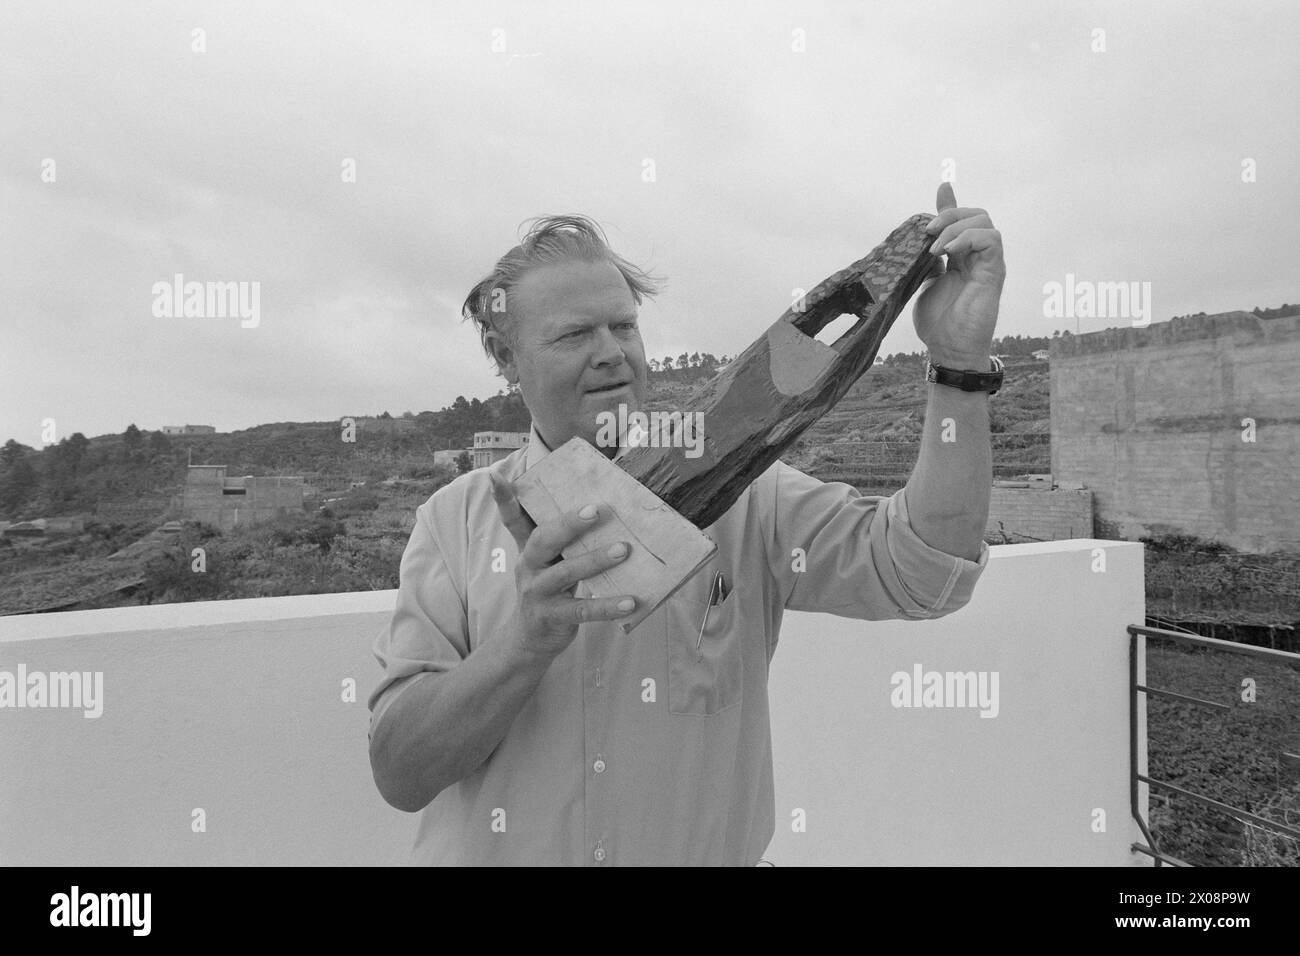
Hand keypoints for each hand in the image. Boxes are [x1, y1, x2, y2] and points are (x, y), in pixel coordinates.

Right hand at [490, 472, 636, 658]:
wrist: (531, 639)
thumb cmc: (549, 589)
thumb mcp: (548, 562)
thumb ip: (562, 538)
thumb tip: (598, 505)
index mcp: (529, 549)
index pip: (513, 519)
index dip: (503, 498)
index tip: (495, 475)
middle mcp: (528, 567)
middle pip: (543, 540)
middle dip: (568, 524)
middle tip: (596, 510)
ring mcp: (538, 593)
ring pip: (566, 572)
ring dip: (595, 560)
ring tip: (623, 550)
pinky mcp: (552, 617)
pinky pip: (582, 610)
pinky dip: (607, 606)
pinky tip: (630, 602)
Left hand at [913, 182, 1004, 368]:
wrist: (949, 349)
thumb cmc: (938, 324)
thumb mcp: (924, 283)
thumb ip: (926, 260)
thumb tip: (920, 239)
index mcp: (961, 258)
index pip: (961, 222)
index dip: (951, 203)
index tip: (942, 187)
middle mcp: (977, 257)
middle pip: (975, 214)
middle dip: (950, 214)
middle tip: (928, 231)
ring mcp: (988, 263)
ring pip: (984, 222)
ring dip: (956, 227)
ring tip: (935, 248)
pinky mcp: (995, 271)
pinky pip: (991, 239)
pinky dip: (968, 238)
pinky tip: (949, 252)